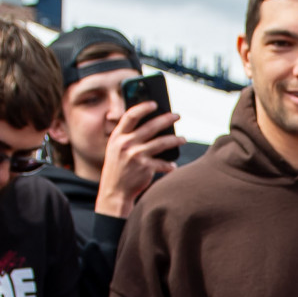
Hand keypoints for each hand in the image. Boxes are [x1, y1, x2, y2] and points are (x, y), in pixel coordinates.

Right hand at [95, 102, 180, 218]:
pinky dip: (169, 165)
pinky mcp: (145, 168)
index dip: (143, 107)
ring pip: (162, 143)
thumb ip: (127, 136)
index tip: (154, 104)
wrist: (114, 192)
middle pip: (151, 126)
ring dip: (175, 140)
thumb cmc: (117, 168)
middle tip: (177, 115)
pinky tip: (173, 165)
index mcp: (117, 137)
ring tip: (183, 139)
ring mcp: (136, 156)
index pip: (131, 116)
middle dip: (167, 119)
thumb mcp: (115, 149)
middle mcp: (126, 144)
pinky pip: (163, 163)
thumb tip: (150, 123)